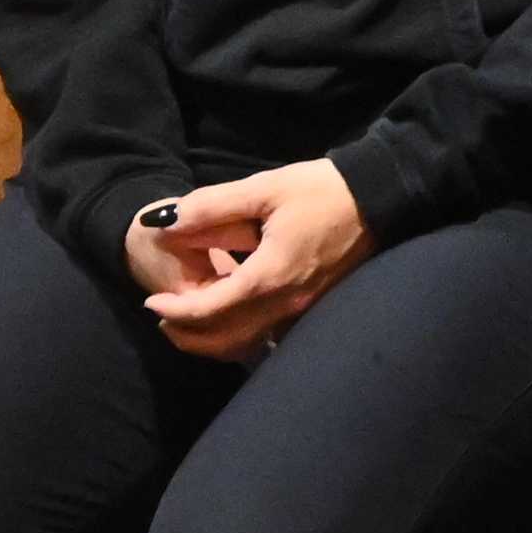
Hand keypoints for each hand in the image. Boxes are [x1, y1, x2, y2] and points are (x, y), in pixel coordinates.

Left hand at [125, 159, 373, 359]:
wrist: (380, 199)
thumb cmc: (321, 190)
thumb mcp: (263, 188)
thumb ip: (211, 206)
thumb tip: (165, 222)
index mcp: (270, 275)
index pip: (211, 308)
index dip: (176, 309)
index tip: (151, 301)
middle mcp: (287, 303)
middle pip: (226, 338)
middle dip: (188, 334)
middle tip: (162, 317)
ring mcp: (304, 311)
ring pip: (248, 344)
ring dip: (213, 340)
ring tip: (188, 323)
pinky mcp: (314, 308)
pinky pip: (269, 337)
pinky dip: (241, 336)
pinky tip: (230, 318)